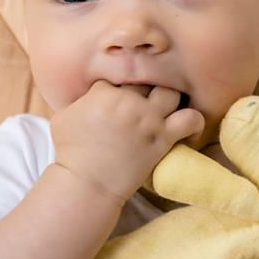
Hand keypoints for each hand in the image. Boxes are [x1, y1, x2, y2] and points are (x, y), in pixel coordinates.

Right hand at [50, 80, 203, 202]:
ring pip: (171, 92)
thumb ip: (80, 100)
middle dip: (147, 87)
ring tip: (169, 107)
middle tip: (147, 98)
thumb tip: (91, 95)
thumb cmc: (70, 153)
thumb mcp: (64, 117)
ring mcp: (147, 118)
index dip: (121, 85)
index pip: (119, 75)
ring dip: (171, 98)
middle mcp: (128, 100)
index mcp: (103, 92)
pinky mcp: (162, 138)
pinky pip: (191, 119)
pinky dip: (194, 121)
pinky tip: (189, 128)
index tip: (121, 97)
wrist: (87, 183)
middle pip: (147, 78)